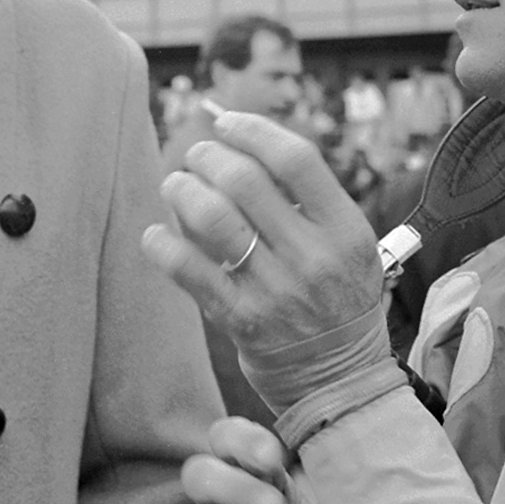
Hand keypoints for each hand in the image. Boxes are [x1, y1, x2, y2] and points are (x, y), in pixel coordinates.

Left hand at [143, 110, 386, 410]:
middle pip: (245, 180)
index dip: (252, 130)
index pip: (295, 158)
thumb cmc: (337, 298)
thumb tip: (241, 139)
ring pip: (212, 217)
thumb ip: (308, 198)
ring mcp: (277, 291)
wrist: (341, 380)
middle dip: (207, 156)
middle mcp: (314, 257)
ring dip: (182, 190)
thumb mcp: (348, 245)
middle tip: (195, 156)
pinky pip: (189, 271)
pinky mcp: (243, 323)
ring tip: (175, 186)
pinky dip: (163, 245)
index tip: (226, 123)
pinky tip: (156, 235)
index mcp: (346, 229)